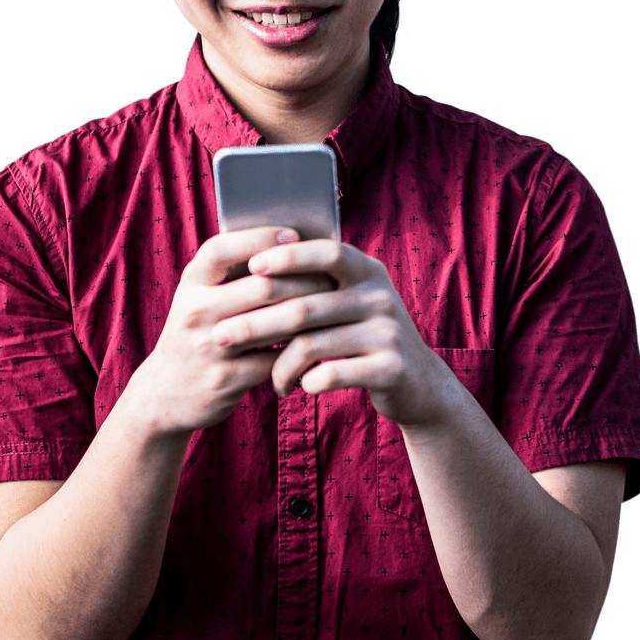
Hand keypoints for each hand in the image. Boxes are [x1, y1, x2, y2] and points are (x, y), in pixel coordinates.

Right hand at [125, 227, 332, 436]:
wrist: (163, 394)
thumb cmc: (194, 333)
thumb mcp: (197, 297)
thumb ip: (228, 273)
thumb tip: (287, 242)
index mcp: (190, 284)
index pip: (221, 249)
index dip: (259, 238)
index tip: (294, 235)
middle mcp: (196, 313)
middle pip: (262, 287)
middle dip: (305, 280)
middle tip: (331, 277)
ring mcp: (211, 348)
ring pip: (276, 324)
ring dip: (310, 314)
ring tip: (332, 305)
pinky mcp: (227, 380)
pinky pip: (277, 360)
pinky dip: (300, 350)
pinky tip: (317, 341)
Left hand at [211, 239, 456, 428]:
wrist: (418, 384)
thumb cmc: (363, 337)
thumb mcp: (350, 301)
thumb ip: (316, 283)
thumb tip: (251, 264)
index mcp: (368, 271)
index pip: (327, 252)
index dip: (289, 257)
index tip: (251, 266)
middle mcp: (380, 297)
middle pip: (306, 306)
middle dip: (256, 323)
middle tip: (221, 336)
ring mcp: (388, 333)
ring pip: (312, 345)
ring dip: (280, 366)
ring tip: (269, 380)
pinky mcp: (391, 369)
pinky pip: (331, 374)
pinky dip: (307, 382)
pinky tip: (298, 388)